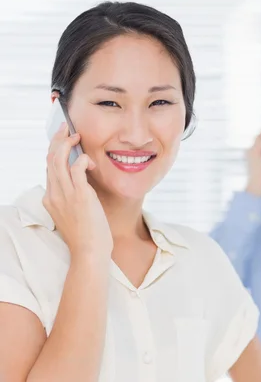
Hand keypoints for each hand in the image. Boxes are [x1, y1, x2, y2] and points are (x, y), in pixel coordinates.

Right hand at [43, 123, 112, 256]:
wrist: (89, 253)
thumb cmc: (86, 236)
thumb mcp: (73, 214)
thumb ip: (72, 198)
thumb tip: (82, 183)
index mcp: (50, 199)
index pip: (49, 169)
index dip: (54, 151)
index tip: (62, 140)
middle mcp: (54, 194)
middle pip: (50, 160)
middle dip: (57, 140)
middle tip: (66, 128)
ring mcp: (65, 195)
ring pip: (59, 160)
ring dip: (66, 144)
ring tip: (76, 136)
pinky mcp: (80, 196)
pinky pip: (77, 168)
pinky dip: (82, 160)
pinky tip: (90, 162)